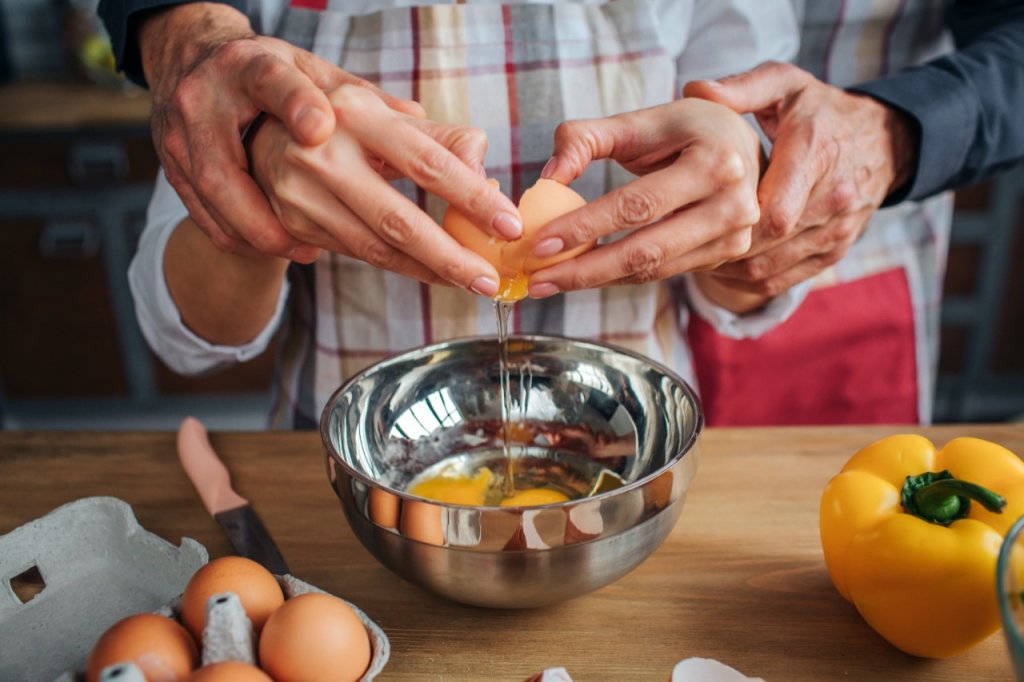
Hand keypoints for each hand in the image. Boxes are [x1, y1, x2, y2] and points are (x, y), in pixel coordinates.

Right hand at [138, 3, 426, 263]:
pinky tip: (288, 246)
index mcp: (249, 66)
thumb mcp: (314, 72)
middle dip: (275, 214)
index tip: (320, 128)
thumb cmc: (272, 73)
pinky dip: (247, 240)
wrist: (194, 66)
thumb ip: (364, 98)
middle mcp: (206, 101)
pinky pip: (209, 221)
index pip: (270, 81)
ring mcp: (183, 140)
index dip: (294, 104)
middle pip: (227, 169)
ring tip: (309, 251)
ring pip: (217, 203)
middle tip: (322, 245)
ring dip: (263, 234)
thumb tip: (420, 121)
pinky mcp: (175, 171)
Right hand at [247, 84, 523, 295]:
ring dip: (430, 271)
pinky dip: (403, 267)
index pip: (428, 163)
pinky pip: (360, 254)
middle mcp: (322, 153)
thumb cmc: (343, 121)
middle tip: (491, 279)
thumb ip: (442, 139)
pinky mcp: (295, 225)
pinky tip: (435, 273)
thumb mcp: (389, 112)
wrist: (260, 133)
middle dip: (452, 257)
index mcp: (356, 113)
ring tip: (473, 281)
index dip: (472, 197)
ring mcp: (302, 194)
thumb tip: (485, 175)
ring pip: (378, 248)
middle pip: (399, 220)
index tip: (510, 224)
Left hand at [525, 98, 760, 297]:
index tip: (540, 242)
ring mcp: (734, 235)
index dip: (586, 226)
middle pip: (646, 250)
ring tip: (549, 282)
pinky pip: (662, 273)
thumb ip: (586, 138)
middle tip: (538, 279)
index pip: (638, 204)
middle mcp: (732, 204)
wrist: (742, 147)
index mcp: (714, 161)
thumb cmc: (684, 130)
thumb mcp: (640, 121)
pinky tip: (583, 276)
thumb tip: (548, 177)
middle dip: (585, 270)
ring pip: (653, 269)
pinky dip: (619, 278)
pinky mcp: (726, 255)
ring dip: (596, 281)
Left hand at [684, 61, 917, 296]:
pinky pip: (780, 282)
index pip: (775, 210)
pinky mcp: (832, 253)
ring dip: (725, 266)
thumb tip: (695, 90)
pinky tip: (718, 266)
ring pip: (767, 268)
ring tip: (689, 251)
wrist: (885, 140)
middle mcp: (831, 200)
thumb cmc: (822, 110)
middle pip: (764, 243)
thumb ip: (743, 87)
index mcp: (815, 156)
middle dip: (717, 244)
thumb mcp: (787, 85)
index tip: (692, 213)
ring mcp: (835, 232)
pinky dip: (743, 279)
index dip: (732, 221)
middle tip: (675, 237)